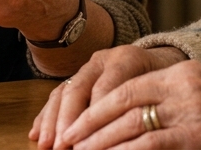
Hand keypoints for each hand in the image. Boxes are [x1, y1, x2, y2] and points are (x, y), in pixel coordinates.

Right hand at [31, 45, 186, 148]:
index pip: (106, 89)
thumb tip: (130, 137)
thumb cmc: (164, 85)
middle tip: (61, 146)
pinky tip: (35, 135)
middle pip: (78, 89)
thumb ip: (145, 110)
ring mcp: (87, 68)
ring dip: (51, 122)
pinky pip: (57, 95)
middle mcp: (103, 60)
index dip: (94, 117)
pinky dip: (45, 116)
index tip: (87, 142)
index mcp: (127, 59)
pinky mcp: (77, 77)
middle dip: (67, 121)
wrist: (159, 63)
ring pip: (63, 91)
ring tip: (45, 145)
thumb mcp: (162, 93)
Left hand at [56, 58, 200, 149]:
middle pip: (122, 101)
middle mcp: (180, 86)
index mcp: (180, 73)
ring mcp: (188, 109)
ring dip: (101, 141)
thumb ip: (170, 98)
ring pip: (131, 123)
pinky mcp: (196, 134)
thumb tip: (134, 115)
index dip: (97, 104)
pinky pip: (151, 142)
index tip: (75, 121)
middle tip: (67, 140)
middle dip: (90, 122)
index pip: (127, 85)